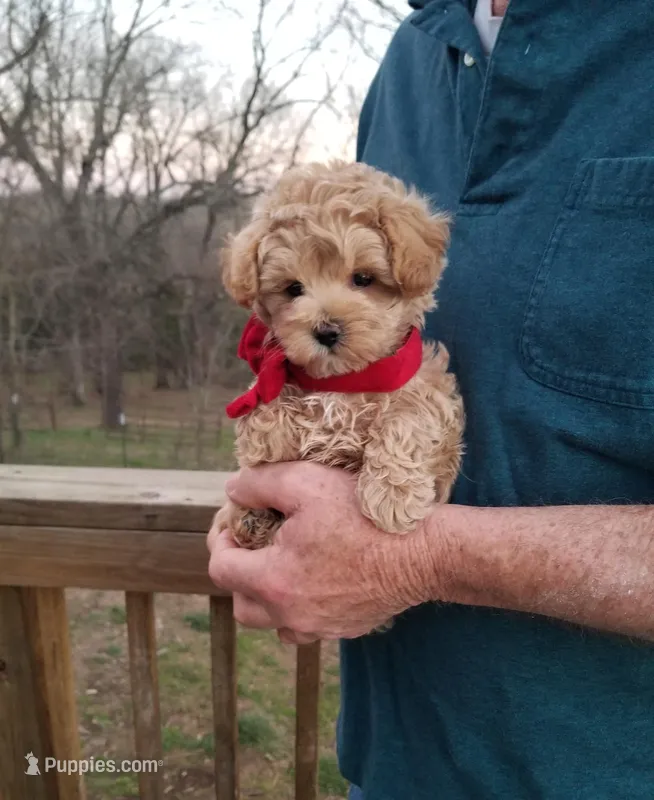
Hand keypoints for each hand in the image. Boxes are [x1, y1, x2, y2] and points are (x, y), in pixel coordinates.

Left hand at [207, 462, 448, 641]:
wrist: (423, 552)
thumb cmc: (363, 514)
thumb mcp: (306, 482)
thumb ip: (259, 484)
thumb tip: (233, 491)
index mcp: (273, 581)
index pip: (221, 569)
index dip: (219, 541)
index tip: (232, 522)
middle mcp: (290, 615)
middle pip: (242, 606)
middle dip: (240, 574)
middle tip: (255, 544)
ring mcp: (320, 627)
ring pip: (274, 622)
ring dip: (269, 596)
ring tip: (285, 562)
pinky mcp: (346, 629)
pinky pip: (308, 625)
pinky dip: (301, 606)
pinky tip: (318, 577)